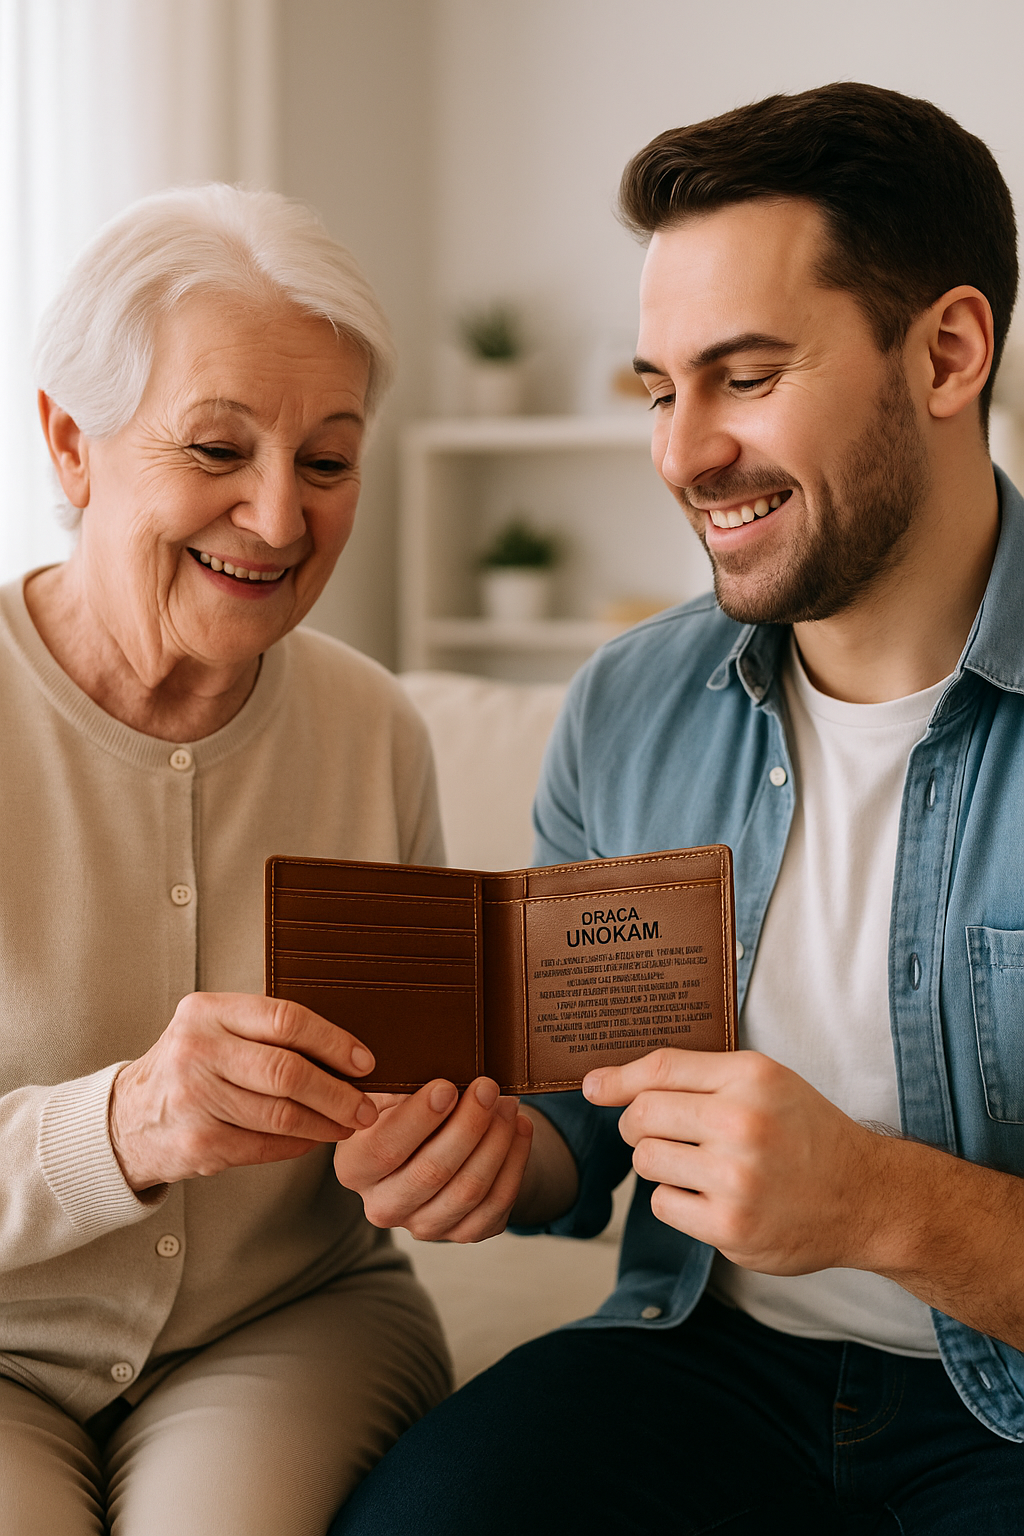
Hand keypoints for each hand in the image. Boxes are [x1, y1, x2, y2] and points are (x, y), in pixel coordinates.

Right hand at [109, 992, 378, 1191]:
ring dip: (326, 1123)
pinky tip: (315, 1138)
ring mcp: (194, 1101)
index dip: (334, 1042)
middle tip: (367, 1105)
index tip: (365, 1061)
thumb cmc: (189, 1068)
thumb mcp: (214, 1030)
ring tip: (350, 1123)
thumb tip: (347, 1051)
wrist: (128, 1120)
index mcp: (206, 1012)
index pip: (285, 1019)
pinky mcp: (199, 1144)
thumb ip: (265, 1030)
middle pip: (287, 1071)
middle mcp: (196, 1052)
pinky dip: (300, 1144)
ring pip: (281, 1114)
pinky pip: (266, 1146)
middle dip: (338, 1092)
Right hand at [332, 1076, 533, 1241]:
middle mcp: (383, 1206)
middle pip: (431, 1172)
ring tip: (508, 1104)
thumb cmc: (405, 1110)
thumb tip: (427, 1060)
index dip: (418, 1119)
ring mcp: (423, 1226)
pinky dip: (514, 1163)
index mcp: (355, 1168)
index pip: (385, 1148)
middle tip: (488, 1087)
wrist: (429, 1146)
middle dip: (467, 1126)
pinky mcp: (462, 1234)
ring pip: (469, 1190)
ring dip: (496, 1142)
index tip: (446, 1087)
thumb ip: (398, 1083)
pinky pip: (496, 1204)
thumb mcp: (388, 1094)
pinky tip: (519, 1129)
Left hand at [584, 1049, 887, 1274]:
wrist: (866, 1196)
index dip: (618, 1079)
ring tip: (695, 1164)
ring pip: (646, 1160)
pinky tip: (709, 1196)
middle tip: (663, 1133)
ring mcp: (736, 1178)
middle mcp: (743, 1123)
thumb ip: (693, 1076)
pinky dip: (675, 1200)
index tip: (593, 1088)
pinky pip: (663, 1203)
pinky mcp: (731, 1226)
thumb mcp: (764, 1083)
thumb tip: (600, 1085)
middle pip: (642, 1116)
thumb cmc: (806, 1133)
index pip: (660, 1069)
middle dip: (640, 1125)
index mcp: (751, 1077)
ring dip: (658, 1163)